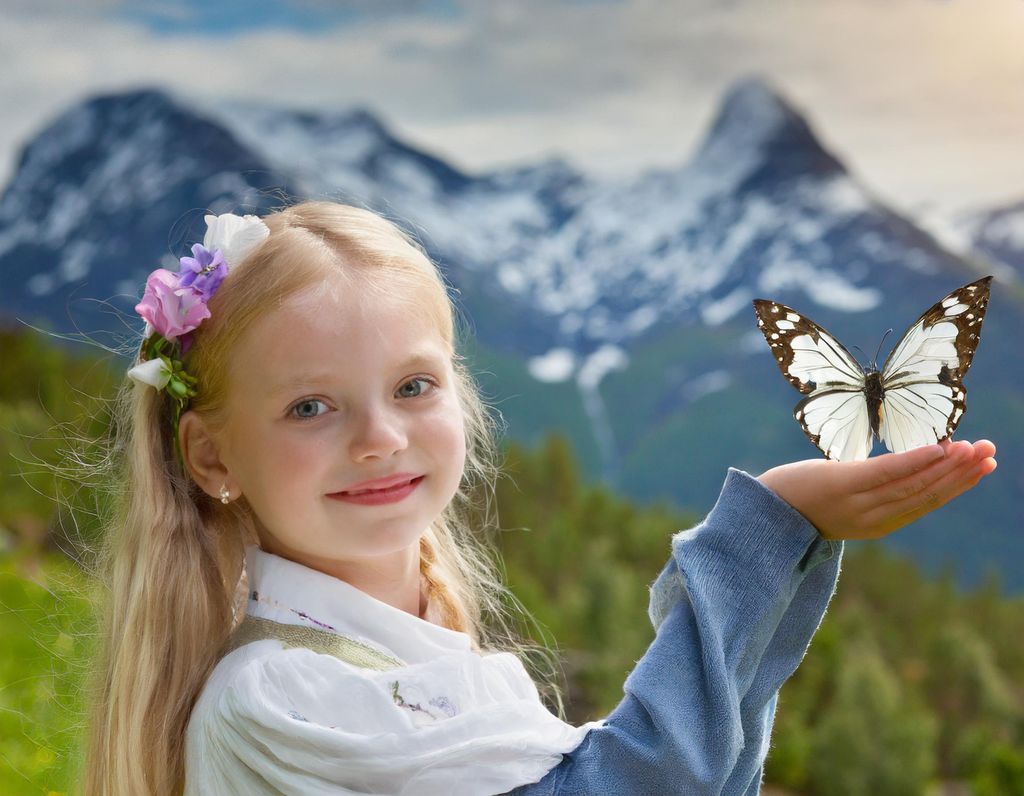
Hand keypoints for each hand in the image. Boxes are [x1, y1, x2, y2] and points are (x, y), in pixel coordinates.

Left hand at [756, 439, 996, 540]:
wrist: (761, 510)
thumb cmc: (803, 500)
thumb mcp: (846, 500)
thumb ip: (874, 492)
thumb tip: (902, 471)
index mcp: (877, 524)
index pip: (925, 503)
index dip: (957, 486)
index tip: (983, 467)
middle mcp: (872, 519)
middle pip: (927, 495)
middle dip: (962, 474)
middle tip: (992, 453)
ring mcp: (858, 503)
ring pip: (913, 485)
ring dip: (948, 465)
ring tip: (975, 448)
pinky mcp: (842, 485)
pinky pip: (886, 473)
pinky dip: (916, 462)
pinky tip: (939, 448)